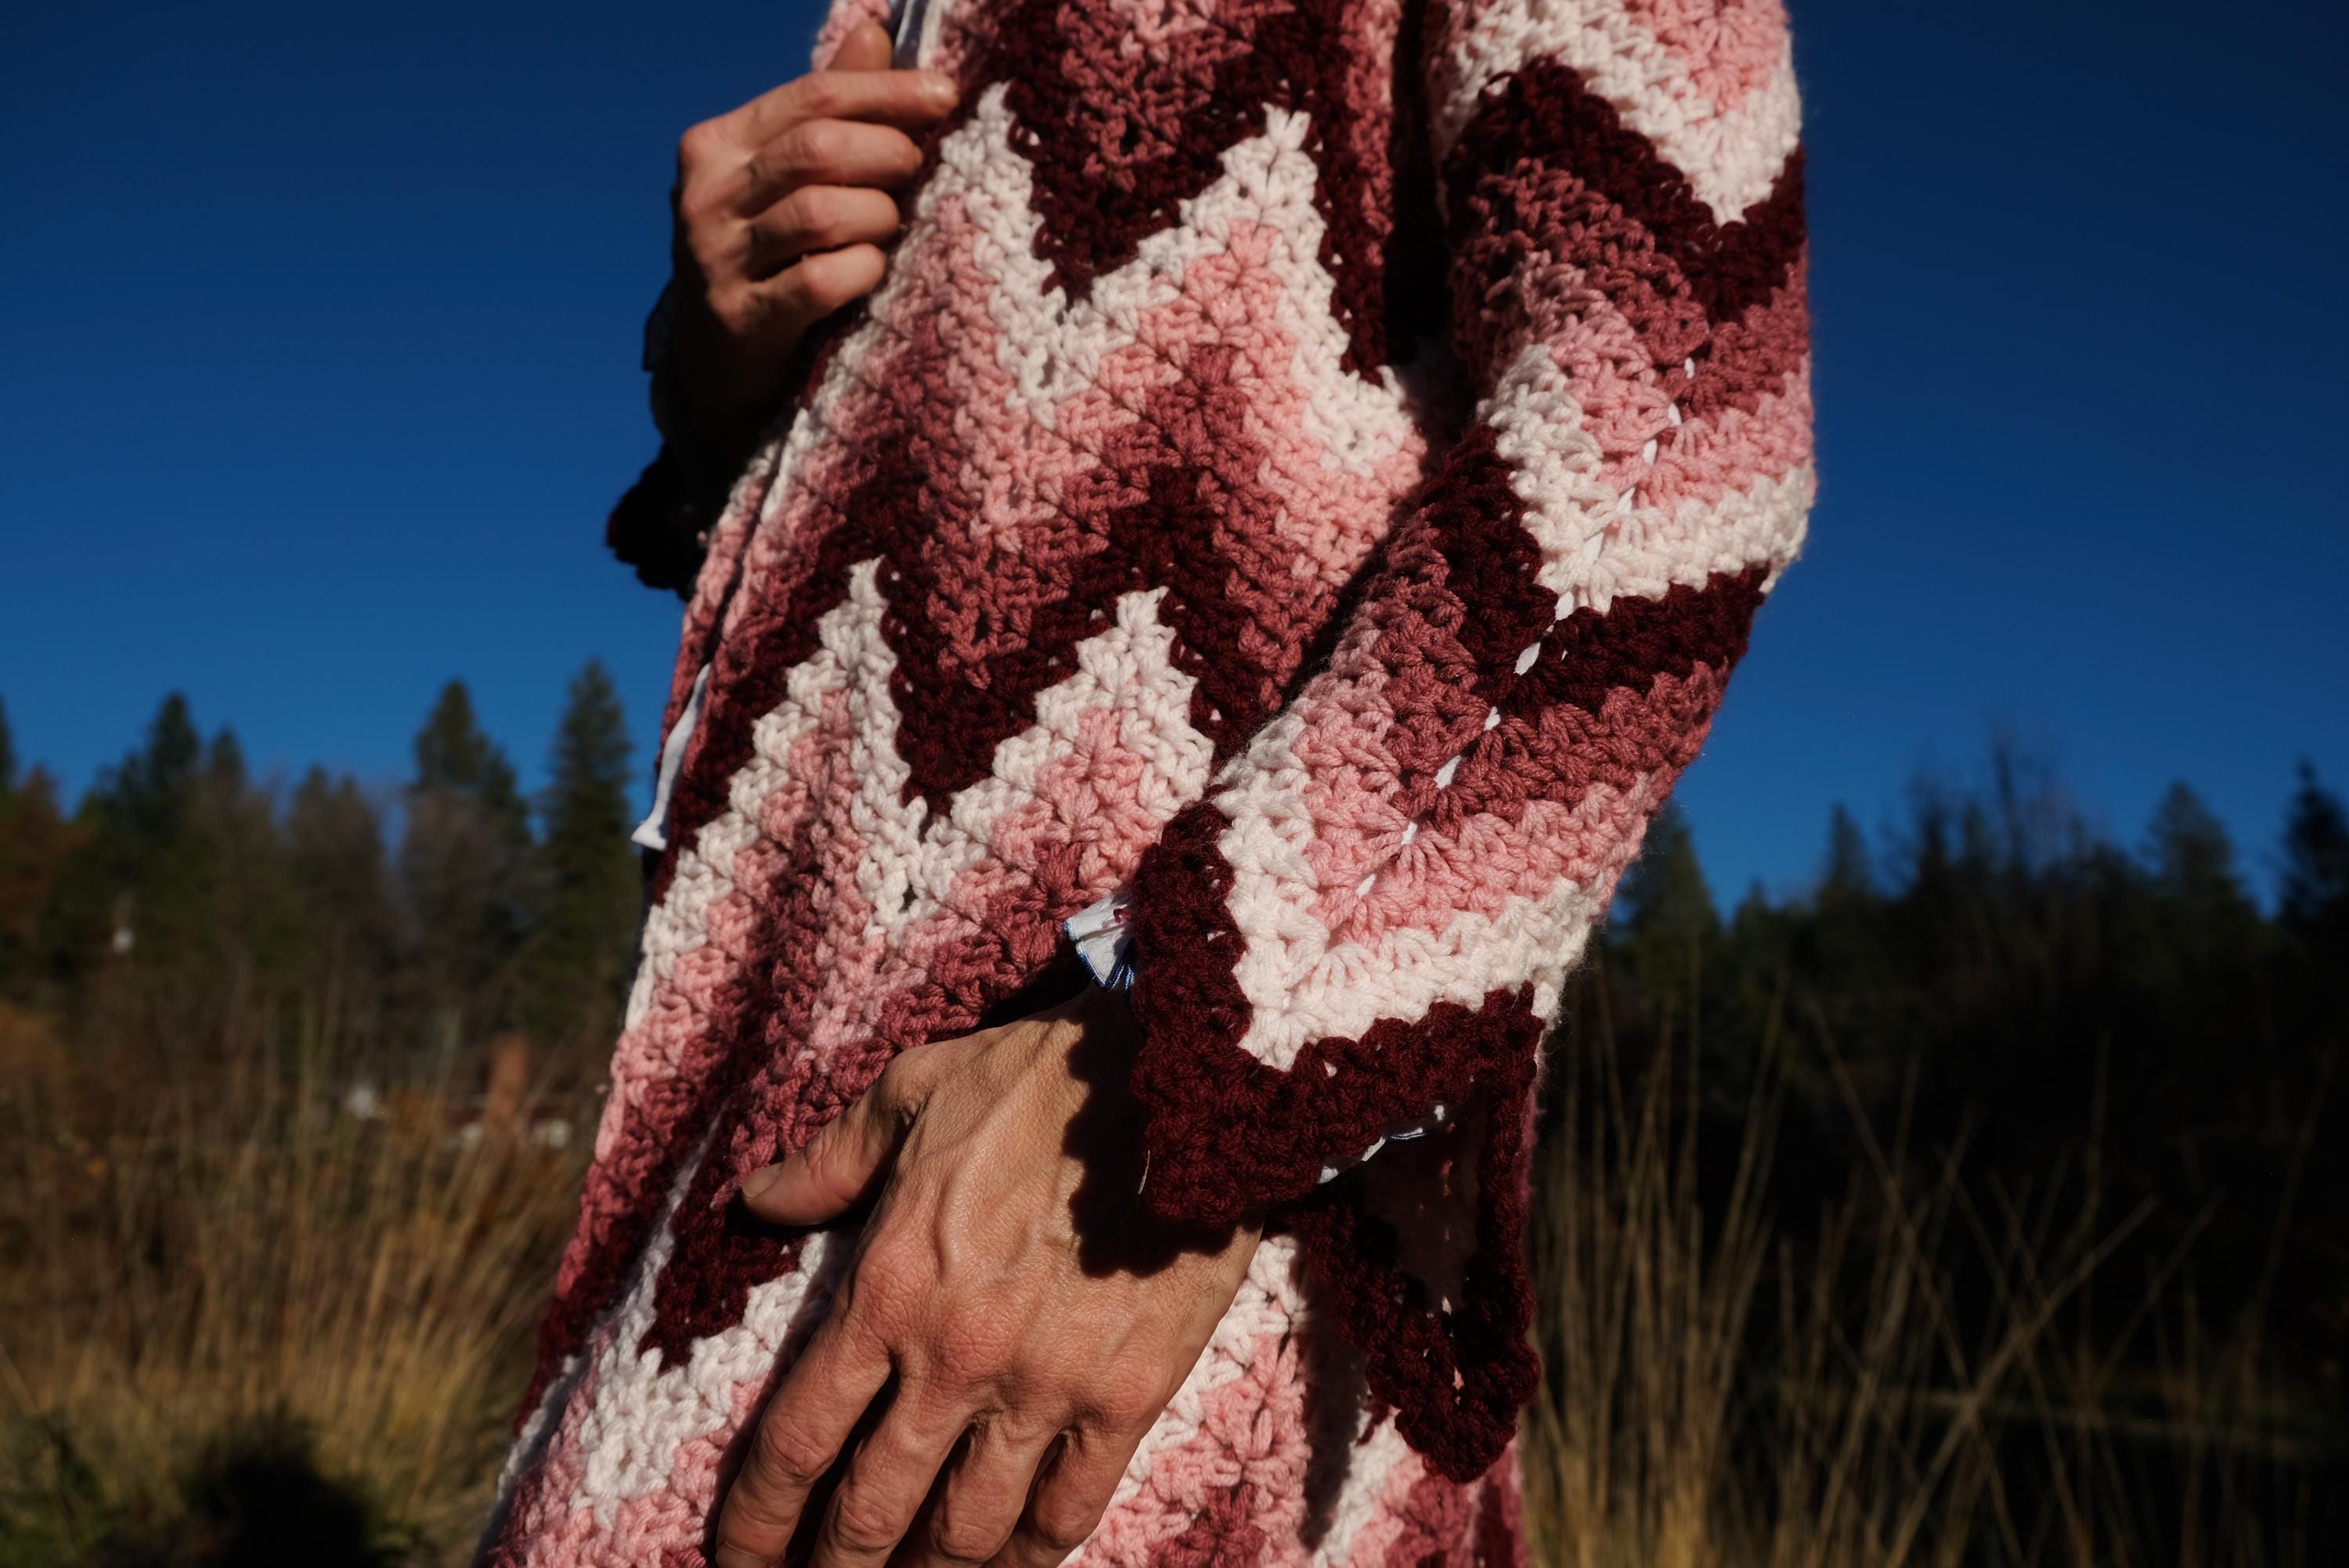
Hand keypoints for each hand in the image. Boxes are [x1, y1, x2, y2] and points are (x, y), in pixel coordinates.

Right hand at [665, 21, 957, 476]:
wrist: (715, 364)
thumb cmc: (768, 256)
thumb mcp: (784, 178)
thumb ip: (826, 111)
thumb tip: (878, 32)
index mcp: (717, 145)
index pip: (811, 96)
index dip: (886, 92)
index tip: (946, 95)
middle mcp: (706, 196)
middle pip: (817, 150)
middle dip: (888, 154)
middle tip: (920, 171)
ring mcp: (717, 261)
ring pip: (821, 213)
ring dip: (879, 216)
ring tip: (893, 225)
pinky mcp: (742, 320)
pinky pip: (821, 280)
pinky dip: (863, 270)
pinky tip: (872, 272)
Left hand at [712, 986, 1262, 1567]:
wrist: (1185, 1078)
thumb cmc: (1043, 1077)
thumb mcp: (913, 1092)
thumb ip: (830, 1160)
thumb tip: (753, 1201)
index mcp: (888, 1287)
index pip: (796, 1440)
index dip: (756, 1519)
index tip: (736, 1557)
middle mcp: (954, 1358)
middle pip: (872, 1510)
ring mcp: (1044, 1388)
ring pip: (967, 1529)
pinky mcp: (1127, 1397)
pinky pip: (1069, 1510)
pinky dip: (1031, 1559)